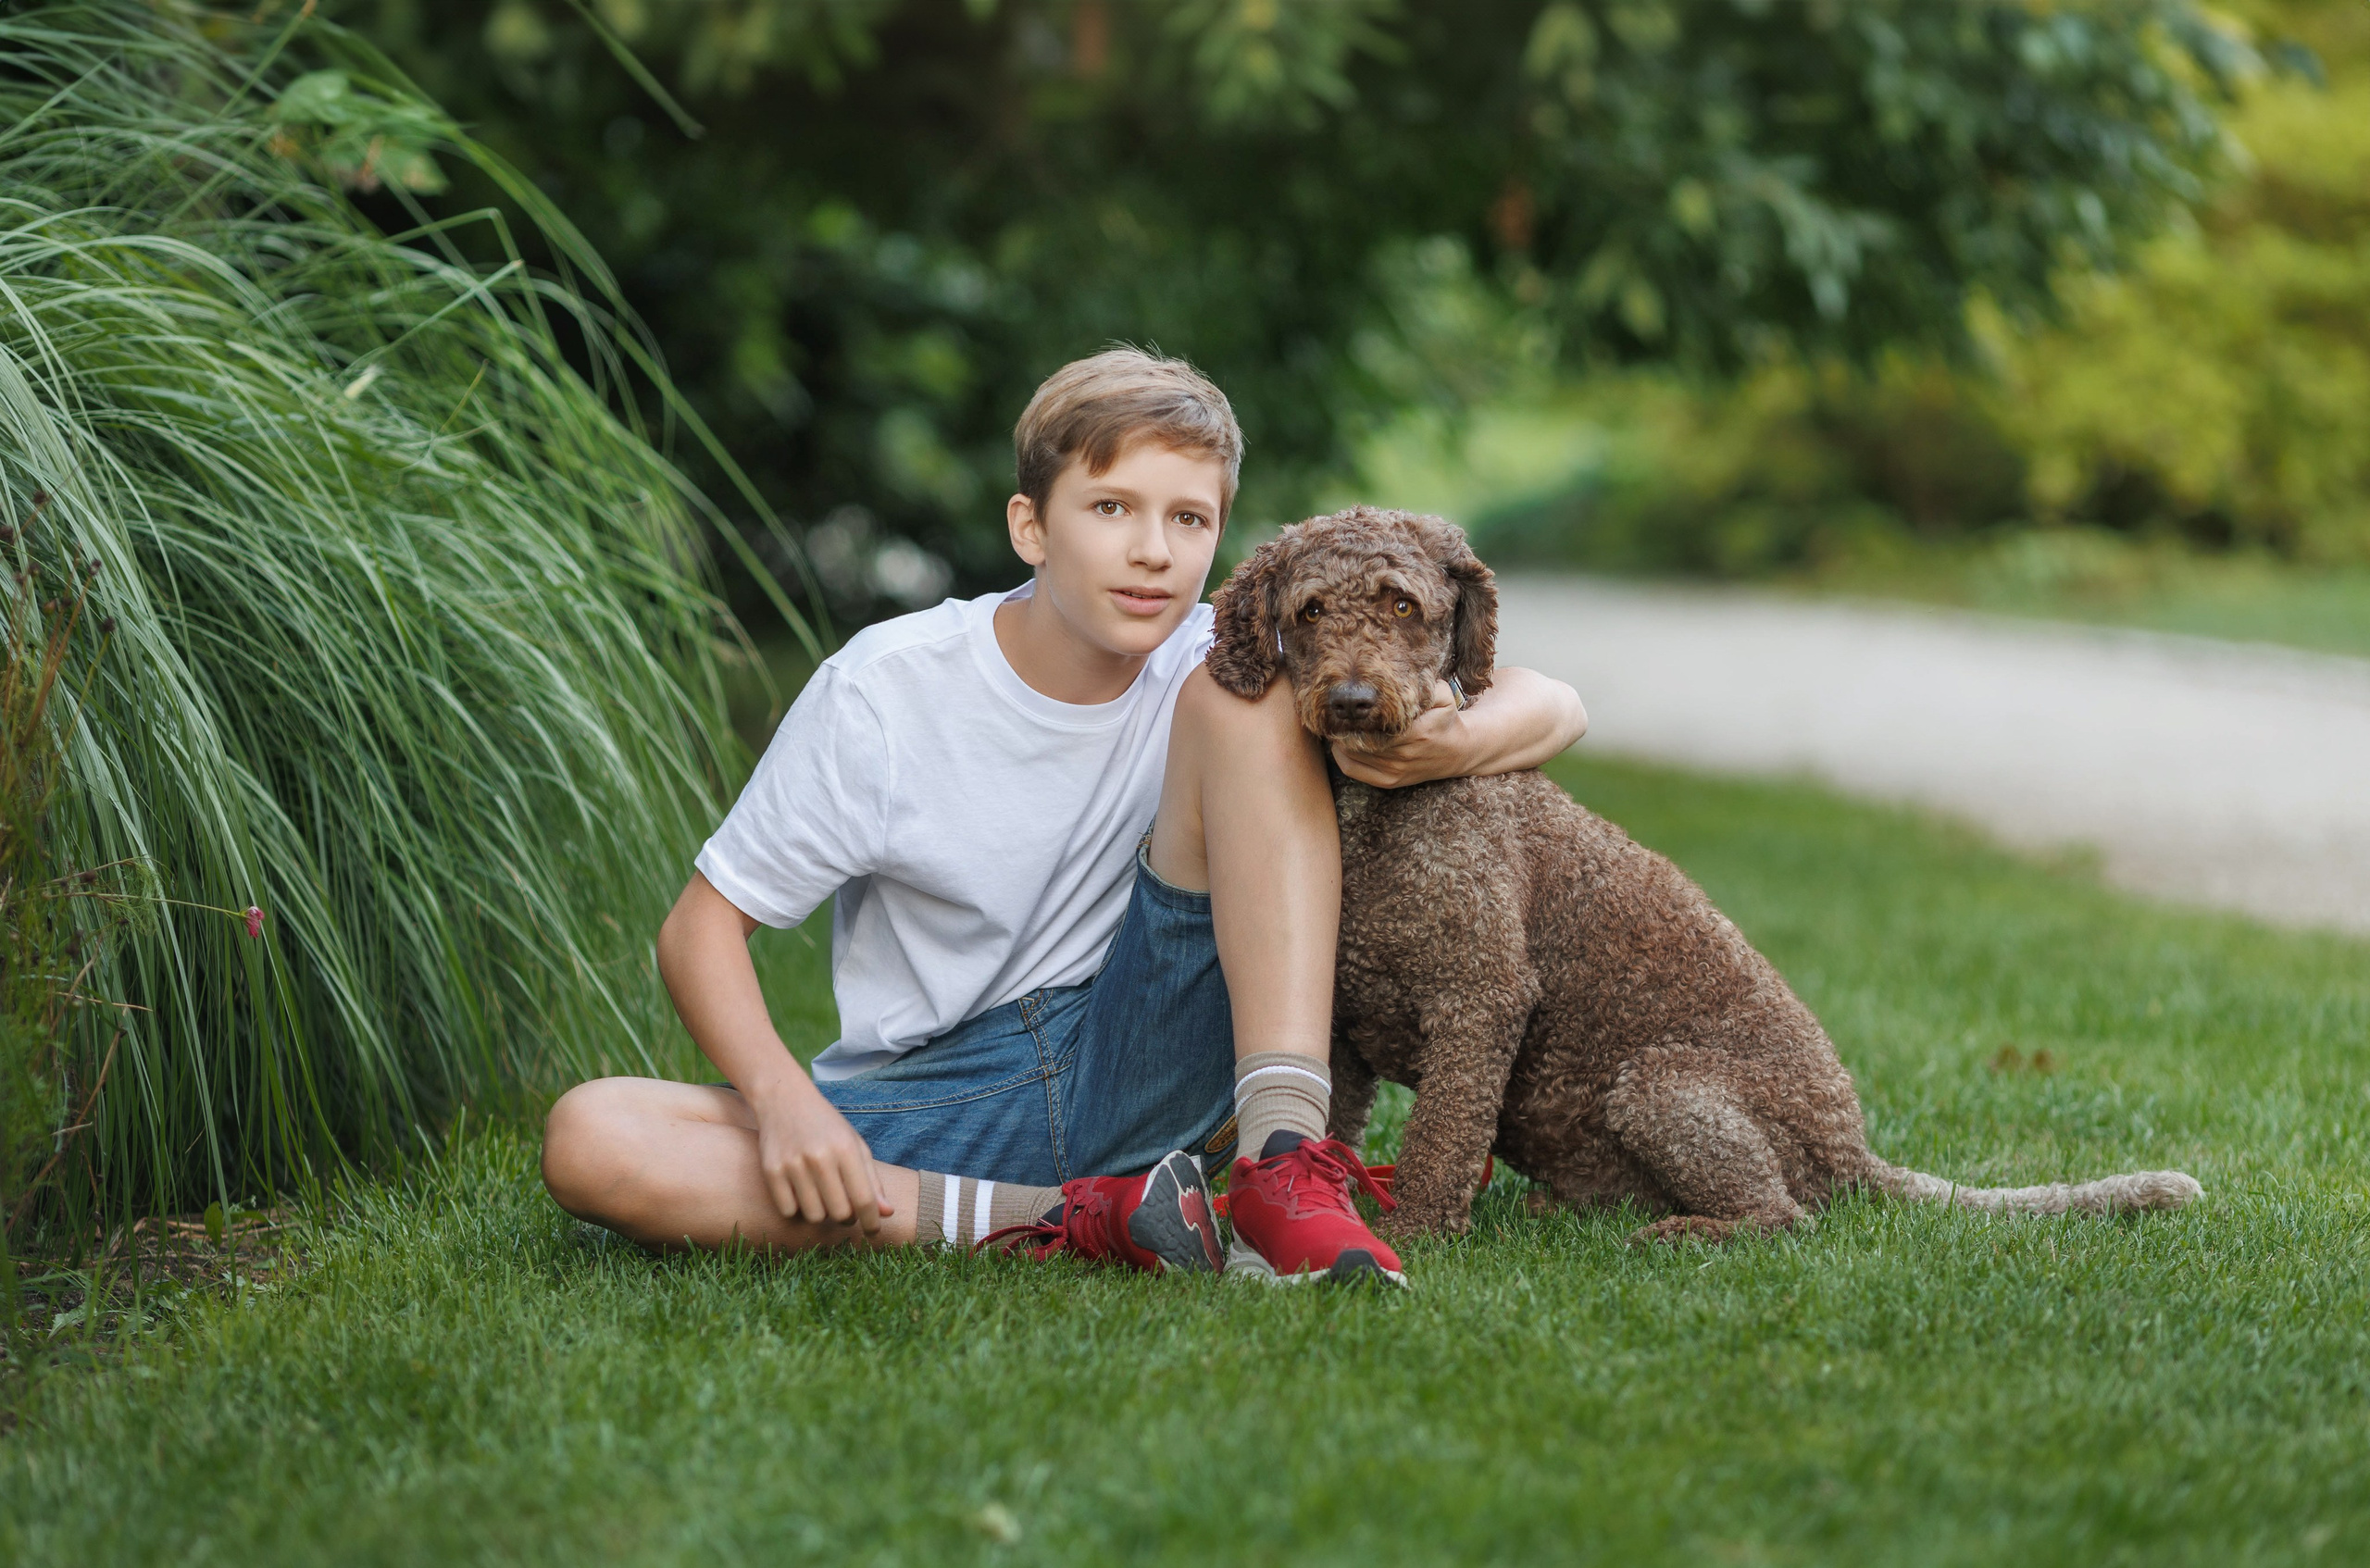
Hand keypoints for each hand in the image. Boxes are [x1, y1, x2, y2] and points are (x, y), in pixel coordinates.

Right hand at [747, 1070, 888, 1235]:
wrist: (784, 1099)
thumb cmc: (826, 1125)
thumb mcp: (855, 1144)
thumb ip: (872, 1179)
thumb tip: (887, 1213)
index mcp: (846, 1149)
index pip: (864, 1199)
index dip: (872, 1222)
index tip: (874, 1230)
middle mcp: (820, 1157)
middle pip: (840, 1213)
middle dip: (846, 1218)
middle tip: (845, 1209)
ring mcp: (793, 1164)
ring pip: (814, 1216)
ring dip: (821, 1214)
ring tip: (822, 1198)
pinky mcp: (771, 1170)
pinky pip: (788, 1210)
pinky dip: (797, 1209)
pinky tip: (800, 1193)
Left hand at [1330, 680, 1468, 788]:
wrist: (1457, 751)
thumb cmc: (1445, 720)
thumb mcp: (1443, 697)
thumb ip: (1425, 685)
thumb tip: (1399, 678)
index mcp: (1417, 733)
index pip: (1376, 724)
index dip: (1358, 714)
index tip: (1350, 703)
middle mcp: (1404, 755)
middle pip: (1360, 739)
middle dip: (1345, 725)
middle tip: (1337, 712)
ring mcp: (1395, 771)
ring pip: (1352, 755)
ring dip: (1340, 739)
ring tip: (1338, 724)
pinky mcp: (1388, 782)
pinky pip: (1353, 771)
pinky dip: (1340, 756)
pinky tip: (1340, 743)